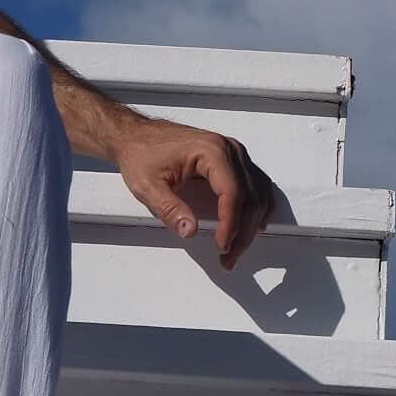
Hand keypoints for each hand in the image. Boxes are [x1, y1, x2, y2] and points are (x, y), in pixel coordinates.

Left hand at [109, 114, 276, 270]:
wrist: (138, 136)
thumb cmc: (141, 156)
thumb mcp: (147, 185)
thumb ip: (169, 208)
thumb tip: (190, 231)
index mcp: (211, 151)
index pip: (232, 192)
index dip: (231, 224)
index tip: (222, 246)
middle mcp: (230, 150)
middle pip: (251, 196)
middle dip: (243, 232)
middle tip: (228, 259)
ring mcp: (235, 154)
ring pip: (258, 193)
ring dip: (252, 225)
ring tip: (234, 250)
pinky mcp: (234, 160)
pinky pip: (256, 186)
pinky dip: (256, 209)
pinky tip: (250, 228)